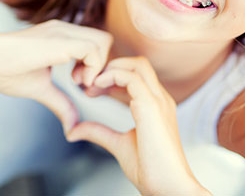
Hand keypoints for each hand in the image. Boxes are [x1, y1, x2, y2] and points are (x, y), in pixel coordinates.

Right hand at [0, 19, 112, 132]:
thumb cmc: (7, 72)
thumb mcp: (40, 89)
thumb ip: (61, 103)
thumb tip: (72, 127)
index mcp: (63, 37)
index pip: (97, 43)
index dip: (97, 64)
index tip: (83, 84)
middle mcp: (67, 30)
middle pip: (105, 40)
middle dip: (103, 64)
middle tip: (85, 84)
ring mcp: (65, 32)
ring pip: (103, 41)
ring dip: (98, 65)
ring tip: (79, 82)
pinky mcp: (61, 40)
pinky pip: (92, 49)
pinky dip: (92, 67)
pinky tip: (76, 81)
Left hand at [66, 57, 211, 195]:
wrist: (168, 186)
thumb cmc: (151, 168)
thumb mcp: (120, 144)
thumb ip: (100, 133)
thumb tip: (75, 130)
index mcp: (156, 104)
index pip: (137, 75)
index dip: (113, 75)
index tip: (91, 89)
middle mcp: (160, 97)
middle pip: (139, 63)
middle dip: (112, 65)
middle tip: (88, 82)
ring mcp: (158, 100)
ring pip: (137, 65)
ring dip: (111, 69)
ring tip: (91, 83)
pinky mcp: (152, 107)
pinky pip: (132, 78)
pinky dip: (113, 76)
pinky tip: (97, 87)